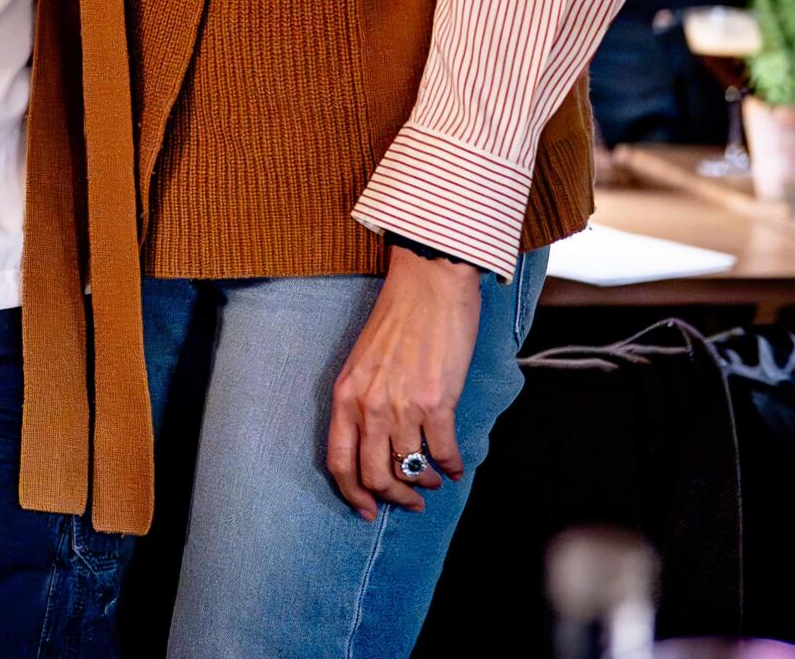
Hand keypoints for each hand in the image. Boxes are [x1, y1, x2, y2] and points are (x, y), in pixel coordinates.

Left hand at [324, 246, 481, 518]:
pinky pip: (444, 451)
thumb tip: (378, 443)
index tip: (367, 510)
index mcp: (345, 395)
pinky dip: (452, 465)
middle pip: (374, 476)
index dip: (352, 493)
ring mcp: (403, 406)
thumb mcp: (363, 362)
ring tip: (434, 478)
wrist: (427, 285)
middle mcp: (369, 406)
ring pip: (410, 469)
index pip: (338, 462)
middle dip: (394, 498)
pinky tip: (456, 466)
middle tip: (411, 502)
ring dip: (425, 480)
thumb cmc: (397, 319)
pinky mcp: (437, 402)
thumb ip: (364, 401)